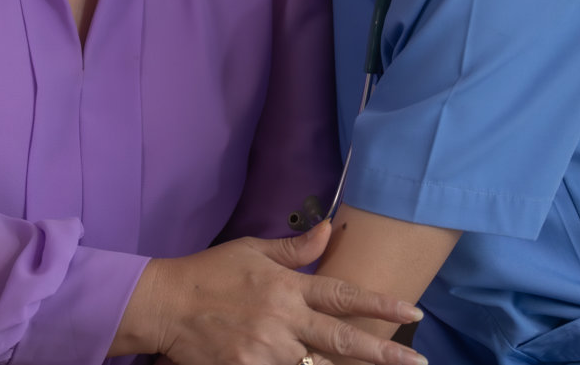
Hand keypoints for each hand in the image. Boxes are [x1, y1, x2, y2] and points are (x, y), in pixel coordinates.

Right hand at [119, 222, 427, 364]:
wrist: (163, 305)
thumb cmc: (208, 274)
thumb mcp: (251, 251)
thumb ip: (294, 248)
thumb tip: (329, 229)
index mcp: (287, 288)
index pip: (344, 296)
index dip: (382, 304)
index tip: (414, 313)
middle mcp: (283, 321)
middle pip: (343, 341)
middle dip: (385, 354)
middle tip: (417, 362)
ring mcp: (266, 350)